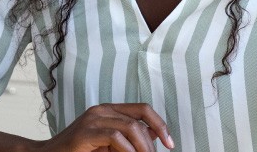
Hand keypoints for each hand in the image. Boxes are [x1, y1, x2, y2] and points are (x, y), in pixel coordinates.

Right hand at [37, 103, 174, 151]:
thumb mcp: (109, 145)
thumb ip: (129, 137)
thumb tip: (155, 134)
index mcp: (108, 110)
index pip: (143, 109)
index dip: (160, 124)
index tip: (170, 143)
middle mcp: (101, 109)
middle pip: (140, 120)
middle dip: (152, 143)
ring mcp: (93, 119)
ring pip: (131, 127)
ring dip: (143, 148)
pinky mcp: (86, 131)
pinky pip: (116, 137)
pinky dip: (127, 150)